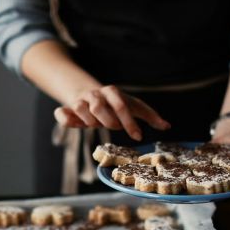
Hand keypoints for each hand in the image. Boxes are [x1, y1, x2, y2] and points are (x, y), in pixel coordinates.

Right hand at [53, 85, 170, 140]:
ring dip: (89, 122)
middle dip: (109, 122)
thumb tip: (167, 126)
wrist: (89, 93)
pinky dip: (65, 119)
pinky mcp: (67, 109)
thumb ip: (149, 116)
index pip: (122, 106)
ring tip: (96, 125)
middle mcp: (95, 94)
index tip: (138, 137)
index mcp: (112, 92)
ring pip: (80, 109)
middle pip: (99, 107)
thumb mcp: (133, 106)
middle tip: (114, 127)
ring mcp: (79, 101)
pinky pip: (62, 114)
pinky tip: (73, 124)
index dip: (130, 122)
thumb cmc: (116, 104)